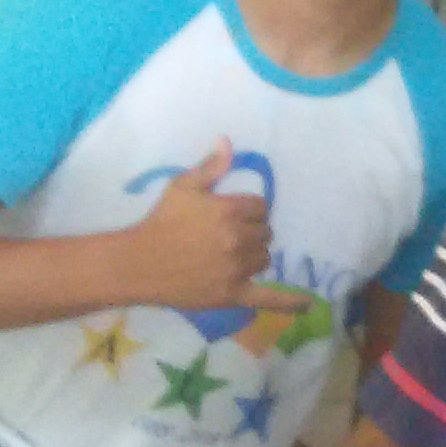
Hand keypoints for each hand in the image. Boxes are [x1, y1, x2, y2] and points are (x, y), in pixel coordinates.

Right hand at [126, 141, 288, 313]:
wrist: (139, 263)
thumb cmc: (160, 222)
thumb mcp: (182, 187)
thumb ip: (210, 166)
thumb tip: (228, 141)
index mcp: (229, 210)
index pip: (260, 207)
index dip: (248, 210)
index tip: (232, 215)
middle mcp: (237, 239)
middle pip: (265, 232)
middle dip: (252, 232)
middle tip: (227, 236)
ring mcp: (237, 268)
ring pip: (265, 258)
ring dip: (254, 255)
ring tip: (231, 256)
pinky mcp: (232, 293)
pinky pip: (268, 298)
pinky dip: (288, 301)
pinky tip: (307, 304)